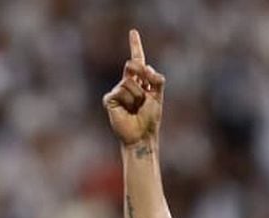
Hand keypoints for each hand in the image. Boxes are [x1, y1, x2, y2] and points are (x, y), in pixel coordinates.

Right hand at [103, 29, 164, 146]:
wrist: (142, 136)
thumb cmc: (150, 119)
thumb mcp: (158, 96)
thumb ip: (156, 79)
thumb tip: (145, 66)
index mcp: (140, 82)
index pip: (138, 61)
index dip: (135, 46)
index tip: (133, 32)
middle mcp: (127, 83)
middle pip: (133, 65)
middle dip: (142, 75)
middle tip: (144, 96)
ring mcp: (118, 90)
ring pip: (129, 81)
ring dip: (137, 96)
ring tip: (136, 108)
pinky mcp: (110, 98)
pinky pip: (121, 90)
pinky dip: (128, 101)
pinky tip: (127, 111)